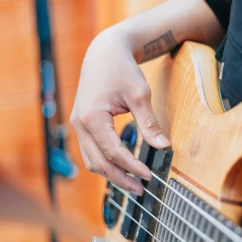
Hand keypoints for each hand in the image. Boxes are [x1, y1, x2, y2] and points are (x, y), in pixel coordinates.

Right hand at [70, 29, 169, 194]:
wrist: (104, 52)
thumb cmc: (122, 69)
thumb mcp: (140, 94)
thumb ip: (149, 123)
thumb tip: (164, 147)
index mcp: (92, 117)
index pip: (113, 152)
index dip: (132, 167)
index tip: (150, 176)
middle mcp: (80, 124)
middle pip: (98, 163)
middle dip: (121, 179)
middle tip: (142, 190)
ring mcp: (78, 125)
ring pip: (91, 161)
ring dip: (111, 174)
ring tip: (133, 183)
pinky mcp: (81, 124)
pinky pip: (90, 152)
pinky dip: (104, 163)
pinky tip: (122, 168)